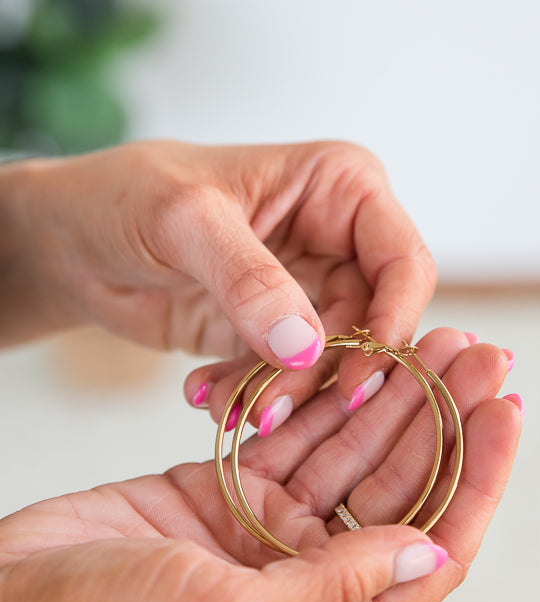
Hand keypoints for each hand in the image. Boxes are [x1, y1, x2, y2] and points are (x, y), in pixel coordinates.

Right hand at [0, 330, 520, 601]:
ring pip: (349, 456)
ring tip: (436, 339)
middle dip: (442, 423)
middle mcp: (307, 585)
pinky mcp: (224, 494)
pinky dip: (323, 400)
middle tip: (480, 353)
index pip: (432, 552)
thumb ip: (333, 590)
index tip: (506, 411)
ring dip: (392, 400)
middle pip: (398, 492)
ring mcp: (266, 536)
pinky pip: (290, 439)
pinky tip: (360, 356)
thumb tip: (432, 553)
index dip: (477, 481)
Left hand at [2, 140, 435, 416]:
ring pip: (332, 363)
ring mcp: (308, 292)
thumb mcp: (184, 222)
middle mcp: (339, 241)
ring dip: (284, 395)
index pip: (405, 263)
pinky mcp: (276, 335)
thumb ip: (249, 280)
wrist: (72, 241)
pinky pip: (290, 381)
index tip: (356, 380)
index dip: (393, 324)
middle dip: (322, 376)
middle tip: (267, 412)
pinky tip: (209, 396)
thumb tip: (309, 346)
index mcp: (341, 189)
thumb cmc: (124, 197)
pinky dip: (255, 397)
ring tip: (225, 407)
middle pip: (370, 325)